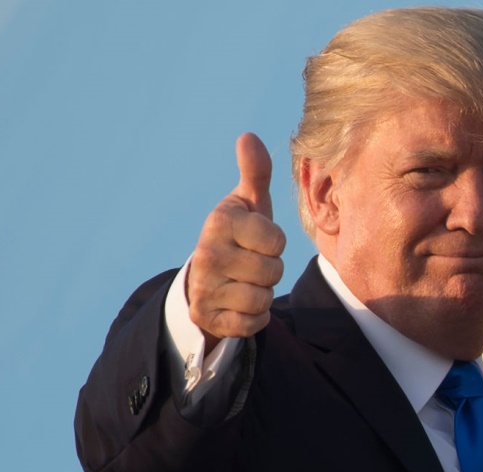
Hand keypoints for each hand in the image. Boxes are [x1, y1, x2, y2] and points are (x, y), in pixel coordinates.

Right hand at [187, 133, 285, 349]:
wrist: (205, 278)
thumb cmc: (239, 235)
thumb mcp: (248, 204)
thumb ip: (255, 172)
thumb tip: (248, 136)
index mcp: (220, 222)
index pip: (277, 241)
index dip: (275, 243)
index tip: (258, 240)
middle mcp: (207, 255)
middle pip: (272, 272)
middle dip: (270, 270)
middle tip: (252, 263)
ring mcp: (205, 289)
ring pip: (263, 299)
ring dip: (263, 294)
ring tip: (246, 282)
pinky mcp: (208, 318)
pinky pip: (252, 324)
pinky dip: (254, 317)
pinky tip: (240, 304)